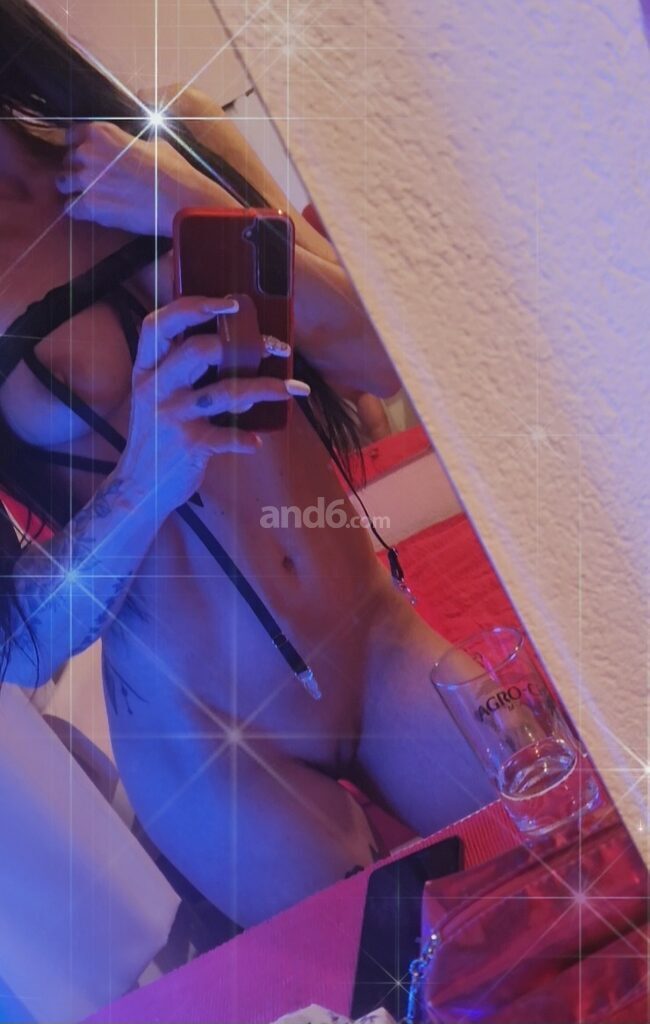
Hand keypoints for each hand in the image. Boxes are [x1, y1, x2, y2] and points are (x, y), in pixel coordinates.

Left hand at [56, 121, 235, 235]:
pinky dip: (76, 210)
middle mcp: (88, 152)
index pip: (72, 134)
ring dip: (72, 188)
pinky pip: (69, 208)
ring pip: (63, 183)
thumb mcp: (154, 144)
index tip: (84, 155)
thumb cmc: (173, 171)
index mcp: (102, 132)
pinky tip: (85, 212)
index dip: (77, 145)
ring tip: (86, 196)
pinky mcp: (89, 206)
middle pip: (68, 160)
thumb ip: (134, 142)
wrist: (180, 201)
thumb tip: (136, 144)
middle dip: (77, 168)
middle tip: (92, 179)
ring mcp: (86, 180)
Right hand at [118, 295, 308, 511]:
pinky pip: (225, 437)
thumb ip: (181, 369)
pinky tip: (256, 441)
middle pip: (198, 351)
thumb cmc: (158, 435)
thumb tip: (233, 342)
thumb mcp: (155, 395)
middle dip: (244, 345)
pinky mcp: (189, 445)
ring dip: (265, 388)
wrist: (139, 486)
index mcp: (147, 369)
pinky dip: (244, 440)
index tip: (230, 304)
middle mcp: (155, 387)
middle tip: (276, 349)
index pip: (159, 324)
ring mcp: (172, 416)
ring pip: (224, 392)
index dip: (193, 307)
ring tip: (292, 389)